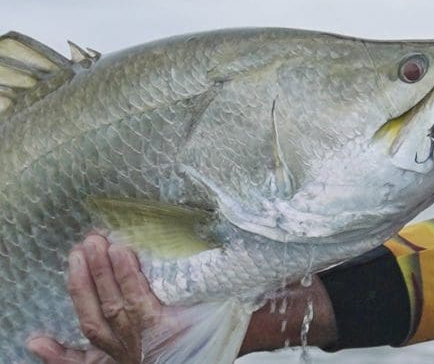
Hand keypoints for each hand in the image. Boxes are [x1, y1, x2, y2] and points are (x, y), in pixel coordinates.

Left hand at [27, 234, 338, 361]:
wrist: (223, 350)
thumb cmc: (228, 326)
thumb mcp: (232, 299)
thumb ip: (233, 269)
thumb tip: (241, 237)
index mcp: (168, 328)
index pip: (139, 300)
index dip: (126, 274)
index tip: (118, 245)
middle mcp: (141, 343)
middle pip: (111, 307)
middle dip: (97, 273)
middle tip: (91, 239)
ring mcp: (126, 352)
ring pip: (94, 322)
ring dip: (80, 289)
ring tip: (76, 254)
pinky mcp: (117, 357)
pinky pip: (83, 360)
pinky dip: (59, 353)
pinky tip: (36, 339)